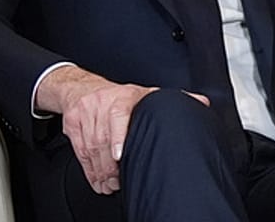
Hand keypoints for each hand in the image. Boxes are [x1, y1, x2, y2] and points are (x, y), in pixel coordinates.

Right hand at [37, 66, 207, 194]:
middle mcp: (101, 105)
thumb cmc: (121, 96)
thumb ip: (175, 98)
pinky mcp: (72, 127)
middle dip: (109, 166)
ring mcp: (84, 116)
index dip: (118, 137)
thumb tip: (202, 103)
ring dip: (100, 171)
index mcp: (122, 97)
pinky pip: (80, 152)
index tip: (119, 156)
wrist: (83, 89)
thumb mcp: (147, 94)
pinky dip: (89, 170)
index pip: (118, 116)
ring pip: (89, 148)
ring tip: (110, 185)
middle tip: (118, 182)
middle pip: (102, 139)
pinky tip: (98, 181)